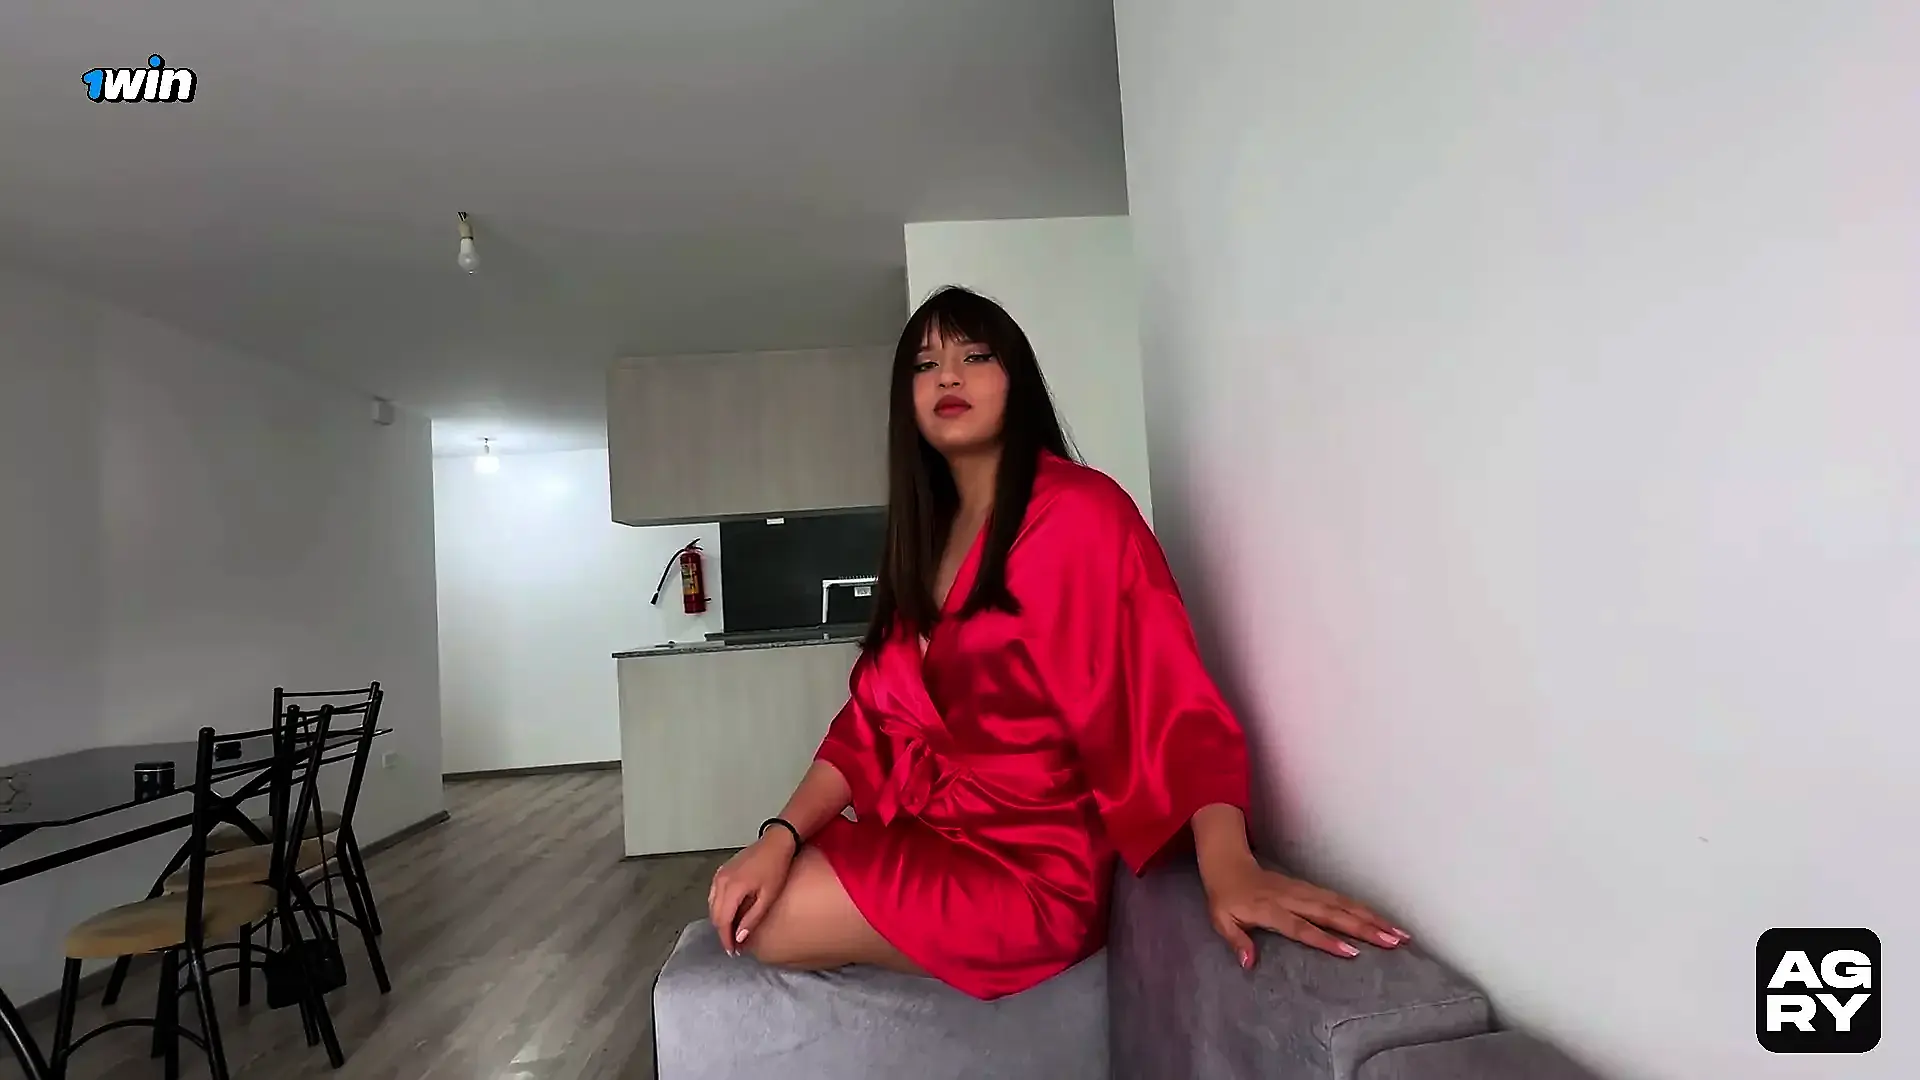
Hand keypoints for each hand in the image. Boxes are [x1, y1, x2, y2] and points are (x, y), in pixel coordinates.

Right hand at [707, 829, 796, 955]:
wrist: (775, 844)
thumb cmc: (776, 868)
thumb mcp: (768, 896)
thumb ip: (752, 918)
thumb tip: (740, 938)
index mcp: (732, 888)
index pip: (722, 921)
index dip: (726, 939)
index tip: (733, 951)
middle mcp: (721, 881)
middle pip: (715, 915)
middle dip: (723, 932)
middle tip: (734, 946)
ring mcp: (719, 875)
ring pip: (712, 906)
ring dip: (720, 921)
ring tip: (733, 933)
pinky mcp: (721, 872)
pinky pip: (714, 895)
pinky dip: (720, 908)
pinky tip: (730, 915)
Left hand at [1201, 857, 1410, 968]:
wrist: (1229, 865)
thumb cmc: (1226, 899)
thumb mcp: (1221, 921)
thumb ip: (1237, 941)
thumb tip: (1249, 963)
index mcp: (1270, 908)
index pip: (1301, 927)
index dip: (1325, 939)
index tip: (1352, 952)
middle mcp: (1293, 898)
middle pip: (1332, 913)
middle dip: (1365, 927)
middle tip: (1393, 941)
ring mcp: (1305, 890)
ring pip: (1343, 904)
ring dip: (1372, 918)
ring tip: (1399, 934)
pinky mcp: (1312, 888)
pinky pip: (1341, 899)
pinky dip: (1363, 909)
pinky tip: (1383, 921)